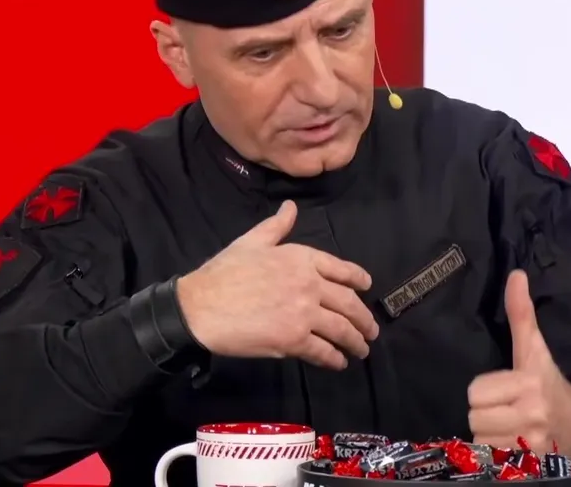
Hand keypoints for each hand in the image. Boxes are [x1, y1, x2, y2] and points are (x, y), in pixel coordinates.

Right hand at [176, 200, 379, 369]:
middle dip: (363, 319)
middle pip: (348, 303)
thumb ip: (276, 226)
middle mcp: (309, 284)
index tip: (367, 287)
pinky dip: (334, 358)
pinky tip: (339, 362)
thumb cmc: (223, 273)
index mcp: (301, 258)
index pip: (340, 269)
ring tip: (361, 350)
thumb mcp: (251, 242)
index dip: (358, 279)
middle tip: (371, 330)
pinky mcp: (293, 339)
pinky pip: (322, 351)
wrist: (200, 307)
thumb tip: (291, 207)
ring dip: (355, 341)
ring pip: (341, 329)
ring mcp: (303, 313)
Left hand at [467, 270, 570, 458]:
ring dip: (490, 434)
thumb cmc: (551, 384)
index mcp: (529, 382)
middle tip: (504, 409)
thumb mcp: (536, 349)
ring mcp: (530, 441)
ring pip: (480, 438)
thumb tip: (516, 275)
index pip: (476, 392)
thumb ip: (521, 314)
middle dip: (485, 413)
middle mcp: (530, 413)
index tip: (502, 390)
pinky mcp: (529, 462)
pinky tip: (511, 443)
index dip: (485, 391)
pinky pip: (490, 457)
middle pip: (475, 416)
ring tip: (508, 426)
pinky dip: (496, 452)